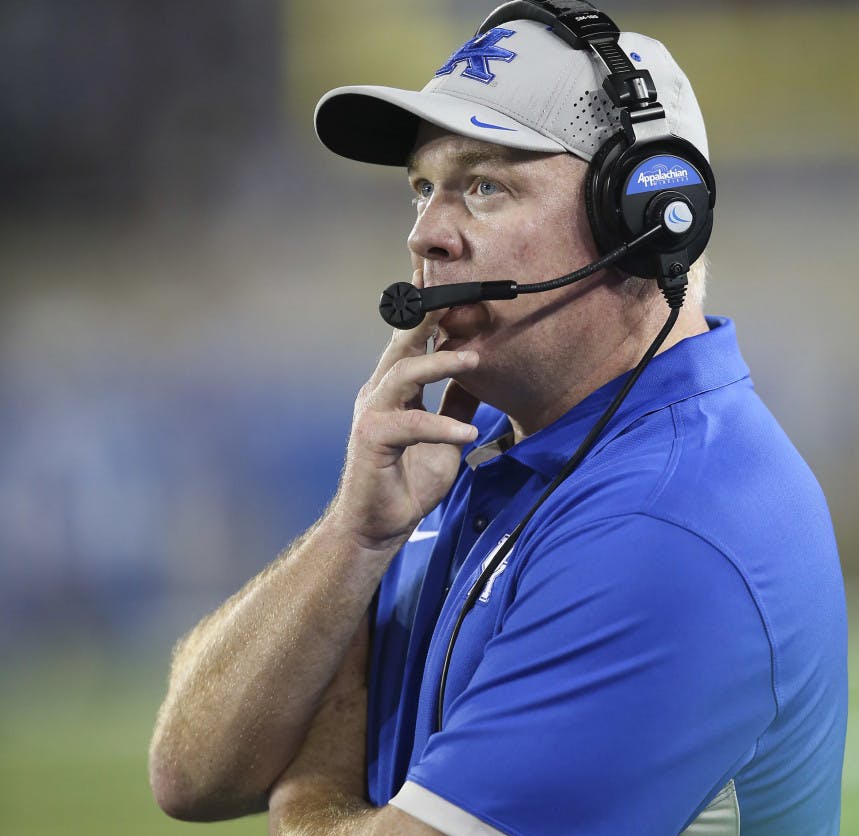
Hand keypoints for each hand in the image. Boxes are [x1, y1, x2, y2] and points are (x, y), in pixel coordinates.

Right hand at [329, 269, 480, 551]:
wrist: (379, 526)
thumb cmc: (408, 480)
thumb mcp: (445, 436)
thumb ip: (456, 403)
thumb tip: (478, 373)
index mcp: (395, 388)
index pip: (412, 340)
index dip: (428, 309)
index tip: (446, 279)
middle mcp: (380, 392)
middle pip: (403, 342)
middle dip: (430, 314)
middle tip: (461, 293)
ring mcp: (372, 413)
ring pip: (404, 373)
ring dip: (440, 363)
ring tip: (475, 360)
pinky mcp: (372, 439)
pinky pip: (410, 424)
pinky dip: (441, 427)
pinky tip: (467, 435)